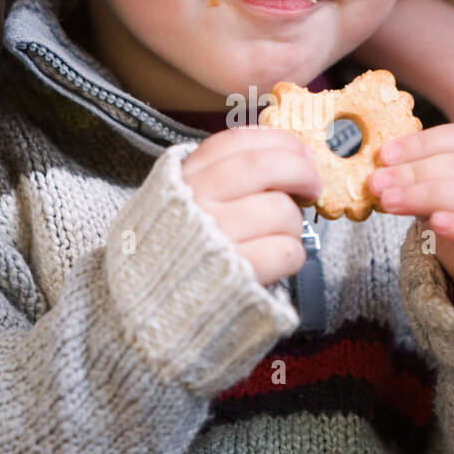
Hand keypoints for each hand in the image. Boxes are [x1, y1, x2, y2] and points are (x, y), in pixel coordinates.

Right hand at [181, 126, 322, 286]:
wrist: (140, 311)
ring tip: (282, 237)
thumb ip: (217, 180)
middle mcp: (196, 201)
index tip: (301, 152)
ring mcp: (214, 237)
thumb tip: (282, 159)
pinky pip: (285, 251)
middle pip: (264, 166)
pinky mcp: (234, 274)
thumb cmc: (172, 255)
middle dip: (301, 171)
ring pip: (281, 210)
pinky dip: (292, 255)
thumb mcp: (178, 204)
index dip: (279, 142)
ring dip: (295, 224)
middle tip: (313, 186)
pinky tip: (279, 262)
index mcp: (183, 179)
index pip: (237, 142)